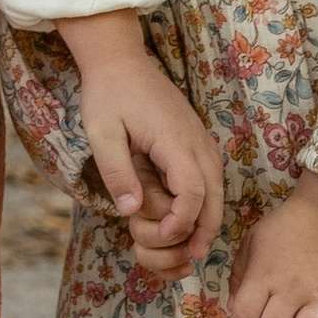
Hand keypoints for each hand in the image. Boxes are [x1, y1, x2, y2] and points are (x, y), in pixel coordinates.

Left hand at [59, 12, 223, 267]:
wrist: (120, 60)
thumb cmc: (108, 94)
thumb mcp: (101, 133)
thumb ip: (117, 172)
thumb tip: (132, 211)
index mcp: (175, 141)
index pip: (192, 192)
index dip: (181, 221)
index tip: (162, 236)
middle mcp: (196, 142)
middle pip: (214, 195)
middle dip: (204, 228)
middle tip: (192, 257)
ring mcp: (199, 139)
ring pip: (216, 187)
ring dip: (207, 216)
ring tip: (193, 244)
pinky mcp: (195, 139)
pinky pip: (208, 175)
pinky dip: (205, 199)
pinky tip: (190, 215)